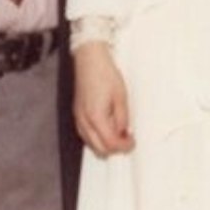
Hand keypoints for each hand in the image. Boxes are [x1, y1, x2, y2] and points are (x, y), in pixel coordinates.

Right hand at [73, 41, 134, 156]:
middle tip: (127, 139)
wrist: (90, 60)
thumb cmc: (105, 74)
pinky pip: (86, 134)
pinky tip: (106, 129)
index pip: (110, 143)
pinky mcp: (77, 113)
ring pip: (91, 143)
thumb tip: (124, 132)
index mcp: (96, 117)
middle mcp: (84, 121)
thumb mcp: (121, 97)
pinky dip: (97, 137)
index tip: (132, 142)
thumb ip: (122, 118)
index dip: (124, 146)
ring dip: (105, 144)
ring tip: (118, 133)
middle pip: (99, 148)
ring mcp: (78, 118)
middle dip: (115, 148)